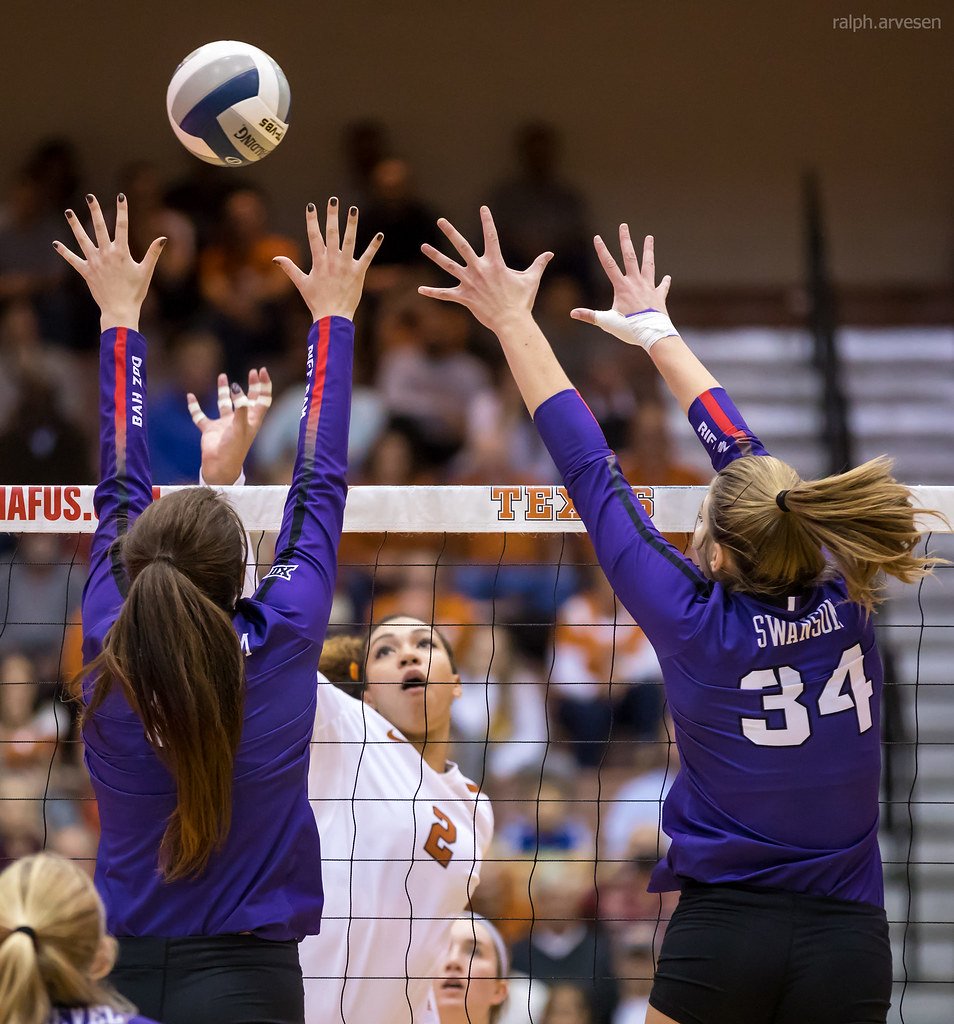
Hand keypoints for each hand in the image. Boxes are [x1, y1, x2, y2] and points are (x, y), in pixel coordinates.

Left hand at [53, 194, 164, 331]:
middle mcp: (106, 254)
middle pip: (99, 228)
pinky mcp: (86, 272)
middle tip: (89, 196)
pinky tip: (56, 244)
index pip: (122, 226)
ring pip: (82, 239)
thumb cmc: (135, 292)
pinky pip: (73, 260)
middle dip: (95, 211)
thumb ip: (153, 253)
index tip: (121, 196)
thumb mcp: (146, 272)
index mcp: (122, 253)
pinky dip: (64, 252)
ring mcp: (94, 262)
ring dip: (75, 225)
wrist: (120, 310)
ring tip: (68, 212)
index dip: (122, 210)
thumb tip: (163, 238)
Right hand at [188, 369, 272, 485]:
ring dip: (224, 391)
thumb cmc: (234, 449)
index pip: (262, 400)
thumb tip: (238, 389)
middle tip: (253, 371)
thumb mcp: (240, 428)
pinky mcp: (210, 429)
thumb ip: (241, 410)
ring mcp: (224, 424)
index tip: (261, 371)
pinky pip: (200, 416)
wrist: (219, 467)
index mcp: (252, 420)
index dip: (264, 386)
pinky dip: (194, 407)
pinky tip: (190, 396)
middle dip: (251, 386)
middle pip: (248, 399)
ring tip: (222, 376)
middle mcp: (240, 420)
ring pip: (225, 404)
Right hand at [273, 199, 381, 321]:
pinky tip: (380, 235)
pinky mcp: (358, 273)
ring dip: (351, 225)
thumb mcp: (301, 284)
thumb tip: (275, 259)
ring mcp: (345, 266)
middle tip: (333, 200)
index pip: (314, 236)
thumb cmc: (316, 301)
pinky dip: (373, 246)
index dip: (312, 221)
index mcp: (318, 261)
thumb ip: (290, 268)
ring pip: (349, 241)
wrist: (332, 317)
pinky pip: (367, 257)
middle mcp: (332, 261)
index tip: (311, 206)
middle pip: (332, 234)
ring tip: (353, 210)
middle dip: (332, 216)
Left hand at [418, 206, 552, 331]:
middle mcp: (480, 270)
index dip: (487, 221)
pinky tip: (420, 289)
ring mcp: (470, 283)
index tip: (483, 207)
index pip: (492, 236)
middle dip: (451, 232)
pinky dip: (433, 292)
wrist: (512, 322)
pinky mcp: (464, 297)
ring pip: (449, 266)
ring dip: (435, 256)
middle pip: (462, 246)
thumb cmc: (522, 301)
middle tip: (441, 221)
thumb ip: (539, 264)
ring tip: (423, 246)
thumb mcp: (531, 280)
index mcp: (496, 263)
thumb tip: (550, 254)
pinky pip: (446, 294)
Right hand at [570, 229, 675, 351]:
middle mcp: (636, 283)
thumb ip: (590, 316)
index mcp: (622, 287)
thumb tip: (572, 313)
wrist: (653, 334)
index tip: (597, 237)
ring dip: (648, 250)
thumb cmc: (629, 329)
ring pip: (649, 265)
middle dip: (625, 241)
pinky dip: (664, 282)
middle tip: (624, 226)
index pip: (609, 265)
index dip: (602, 250)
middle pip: (630, 257)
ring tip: (649, 237)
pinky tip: (667, 277)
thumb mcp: (607, 322)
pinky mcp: (659, 297)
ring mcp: (649, 288)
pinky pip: (662, 287)